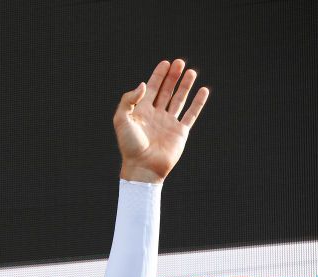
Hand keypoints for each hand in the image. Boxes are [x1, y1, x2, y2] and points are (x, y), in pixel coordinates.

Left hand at [113, 58, 209, 182]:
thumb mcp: (121, 120)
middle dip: (172, 76)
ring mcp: (168, 123)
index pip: (151, 89)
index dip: (158, 75)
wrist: (142, 167)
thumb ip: (129, 100)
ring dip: (185, 86)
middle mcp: (155, 115)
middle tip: (180, 62)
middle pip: (166, 91)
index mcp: (141, 112)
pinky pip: (191, 114)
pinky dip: (198, 102)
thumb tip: (144, 85)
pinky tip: (203, 90)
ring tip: (191, 72)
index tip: (165, 63)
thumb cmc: (129, 146)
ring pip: (179, 99)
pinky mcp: (180, 132)